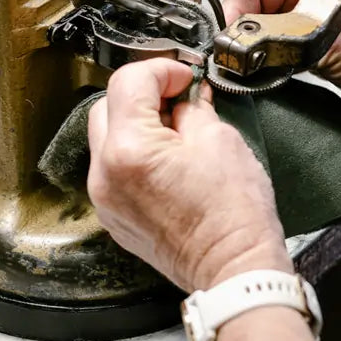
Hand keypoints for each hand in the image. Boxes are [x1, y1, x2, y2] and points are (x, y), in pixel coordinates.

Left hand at [87, 59, 291, 292]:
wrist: (234, 269)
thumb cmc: (233, 217)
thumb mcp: (220, 140)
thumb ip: (193, 108)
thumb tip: (185, 94)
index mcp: (130, 150)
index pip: (129, 82)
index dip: (162, 70)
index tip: (183, 76)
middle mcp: (106, 174)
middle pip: (108, 106)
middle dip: (143, 95)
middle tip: (179, 99)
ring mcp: (106, 198)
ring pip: (107, 138)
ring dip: (136, 125)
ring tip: (176, 132)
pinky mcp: (113, 214)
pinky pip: (113, 169)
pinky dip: (134, 155)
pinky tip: (167, 160)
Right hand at [224, 0, 340, 123]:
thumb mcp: (323, 40)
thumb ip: (272, 38)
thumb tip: (230, 47)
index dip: (235, 8)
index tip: (231, 39)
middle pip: (249, 6)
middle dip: (243, 34)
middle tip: (245, 60)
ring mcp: (310, 20)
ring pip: (259, 33)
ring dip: (256, 54)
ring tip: (266, 70)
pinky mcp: (313, 49)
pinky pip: (273, 54)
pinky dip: (267, 68)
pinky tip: (275, 79)